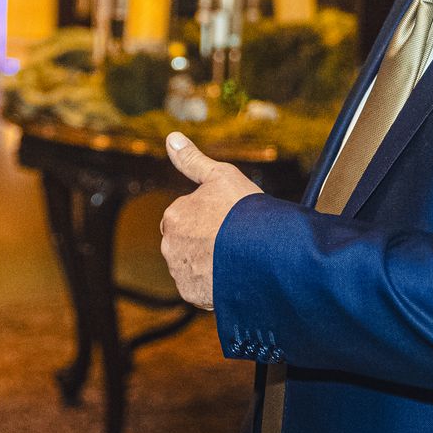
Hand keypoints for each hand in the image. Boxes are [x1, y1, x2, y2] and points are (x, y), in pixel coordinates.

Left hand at [159, 131, 261, 310]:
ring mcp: (180, 272)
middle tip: (233, 241)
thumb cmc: (243, 211)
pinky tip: (232, 275)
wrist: (263, 253)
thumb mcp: (221, 176)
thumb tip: (171, 137)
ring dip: (208, 264)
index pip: (186, 217)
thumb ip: (192, 160)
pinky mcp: (192, 295)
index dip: (210, 217)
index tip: (229, 220)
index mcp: (174, 215)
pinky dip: (213, 285)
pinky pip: (200, 289)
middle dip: (205, 242)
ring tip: (235, 260)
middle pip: (186, 243)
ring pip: (192, 266)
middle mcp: (170, 245)